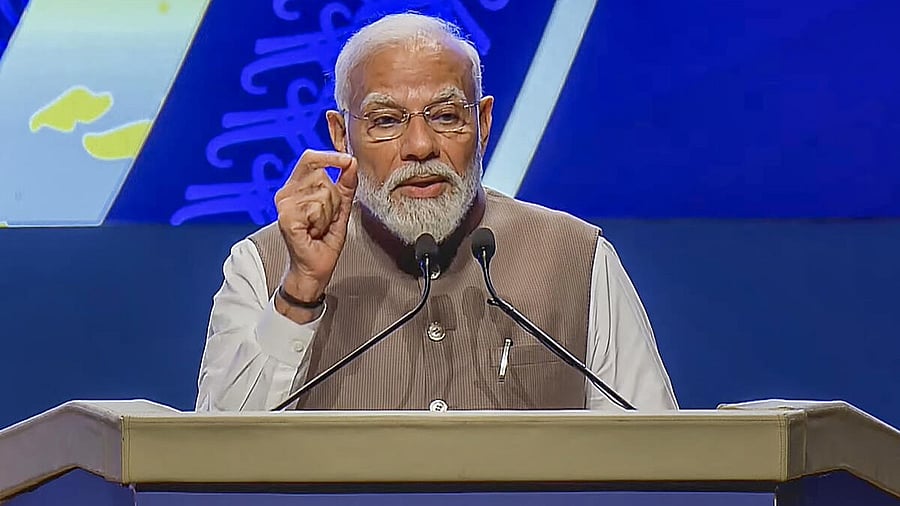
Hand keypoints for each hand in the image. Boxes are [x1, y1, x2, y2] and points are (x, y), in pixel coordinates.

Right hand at [274, 149, 357, 308]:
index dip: (330, 157)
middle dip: (334, 198)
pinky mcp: (286, 218)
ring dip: (329, 213)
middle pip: (322, 176)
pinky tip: (313, 232)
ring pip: (322, 192)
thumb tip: (351, 162)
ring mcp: (284, 205)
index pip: (310, 159)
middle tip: (326, 218)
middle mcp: (286, 193)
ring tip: (319, 227)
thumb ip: (346, 185)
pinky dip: (322, 222)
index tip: (348, 161)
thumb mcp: (340, 208)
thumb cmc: (324, 242)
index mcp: (295, 188)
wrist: (316, 269)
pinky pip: (317, 207)